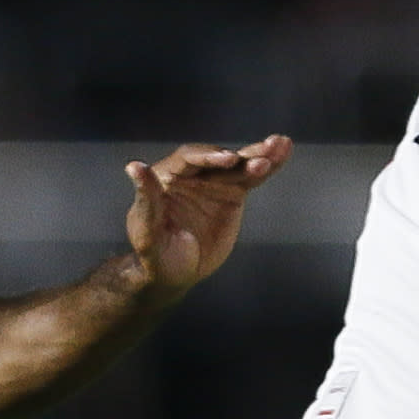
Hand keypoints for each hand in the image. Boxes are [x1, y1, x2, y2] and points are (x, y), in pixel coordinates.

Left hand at [124, 135, 290, 294]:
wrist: (175, 273)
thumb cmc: (155, 255)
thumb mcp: (147, 232)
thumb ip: (146, 200)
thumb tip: (134, 167)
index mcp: (168, 176)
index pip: (189, 158)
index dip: (209, 156)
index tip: (228, 160)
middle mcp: (193, 174)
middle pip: (219, 157)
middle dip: (241, 154)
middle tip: (263, 152)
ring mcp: (214, 182)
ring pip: (239, 164)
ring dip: (260, 154)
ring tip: (281, 145)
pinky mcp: (232, 194)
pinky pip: (251, 177)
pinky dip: (268, 166)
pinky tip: (284, 152)